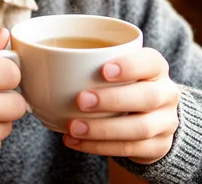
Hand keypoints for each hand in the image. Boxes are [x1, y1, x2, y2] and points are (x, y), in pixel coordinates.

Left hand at [62, 47, 180, 164]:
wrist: (151, 119)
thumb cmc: (123, 87)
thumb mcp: (115, 71)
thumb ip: (89, 62)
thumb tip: (34, 53)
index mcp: (156, 68)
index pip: (151, 62)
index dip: (130, 65)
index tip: (103, 70)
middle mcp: (167, 94)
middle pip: (148, 97)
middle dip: (113, 99)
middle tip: (80, 100)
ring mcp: (166, 122)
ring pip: (140, 128)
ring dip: (103, 129)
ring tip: (73, 127)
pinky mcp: (158, 147)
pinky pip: (131, 149)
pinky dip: (100, 147)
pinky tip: (76, 142)